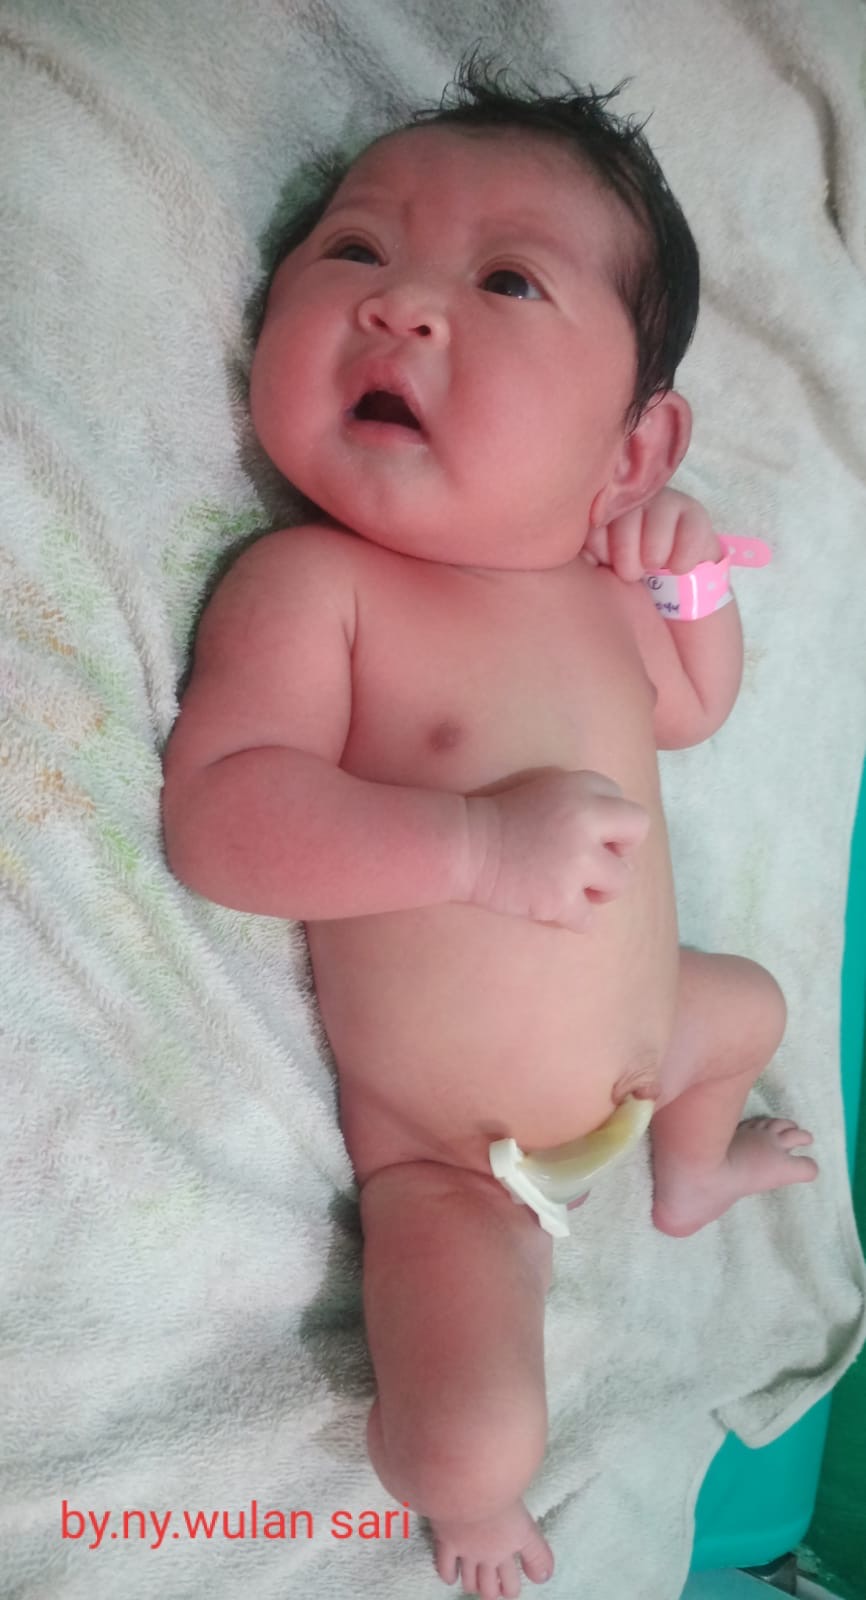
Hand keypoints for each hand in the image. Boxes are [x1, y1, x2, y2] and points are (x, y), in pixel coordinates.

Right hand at [464, 768, 649, 933]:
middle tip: (593, 863)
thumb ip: (582, 803)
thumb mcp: (546, 791)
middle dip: (622, 850)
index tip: (588, 837)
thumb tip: (617, 838)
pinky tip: (553, 907)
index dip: (611, 827)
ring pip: (622, 881)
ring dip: (601, 889)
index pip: (625, 806)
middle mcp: (585, 818)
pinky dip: (573, 919)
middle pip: (638, 831)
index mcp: (581, 788)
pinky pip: (589, 919)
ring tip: (572, 887)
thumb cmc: (499, 818)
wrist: (463, 844)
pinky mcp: (559, 896)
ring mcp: (575, 859)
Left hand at [581, 488, 723, 581]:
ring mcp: (665, 500)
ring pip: (658, 517)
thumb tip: (582, 555)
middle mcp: (633, 496)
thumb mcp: (602, 564)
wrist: (670, 582)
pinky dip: (681, 557)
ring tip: (653, 567)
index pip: (595, 513)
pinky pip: (690, 531)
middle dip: (625, 550)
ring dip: (654, 553)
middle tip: (628, 573)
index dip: (598, 543)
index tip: (603, 564)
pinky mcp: (694, 514)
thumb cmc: (627, 572)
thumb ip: (587, 553)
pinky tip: (676, 569)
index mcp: (604, 507)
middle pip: (626, 512)